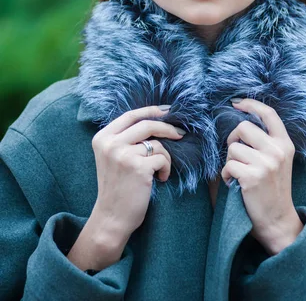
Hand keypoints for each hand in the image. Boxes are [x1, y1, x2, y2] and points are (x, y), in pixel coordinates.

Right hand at [91, 105, 184, 245]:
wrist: (112, 218)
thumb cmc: (118, 186)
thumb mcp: (113, 156)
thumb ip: (127, 138)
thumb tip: (157, 118)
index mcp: (102, 138)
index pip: (130, 115)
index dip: (151, 110)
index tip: (168, 110)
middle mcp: (110, 143)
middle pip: (147, 124)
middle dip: (168, 128)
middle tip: (180, 134)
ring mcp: (123, 154)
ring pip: (157, 144)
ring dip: (165, 157)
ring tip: (160, 171)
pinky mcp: (138, 167)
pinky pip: (162, 158)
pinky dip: (166, 168)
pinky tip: (160, 179)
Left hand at [221, 98, 303, 255]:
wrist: (278, 219)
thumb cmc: (272, 188)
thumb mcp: (277, 160)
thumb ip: (266, 141)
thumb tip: (241, 121)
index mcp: (285, 143)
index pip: (269, 114)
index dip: (251, 104)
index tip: (236, 103)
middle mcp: (277, 150)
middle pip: (242, 127)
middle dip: (233, 139)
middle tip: (237, 155)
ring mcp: (266, 163)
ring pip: (233, 148)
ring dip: (230, 160)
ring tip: (239, 174)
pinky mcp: (253, 177)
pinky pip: (228, 165)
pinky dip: (227, 175)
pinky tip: (236, 184)